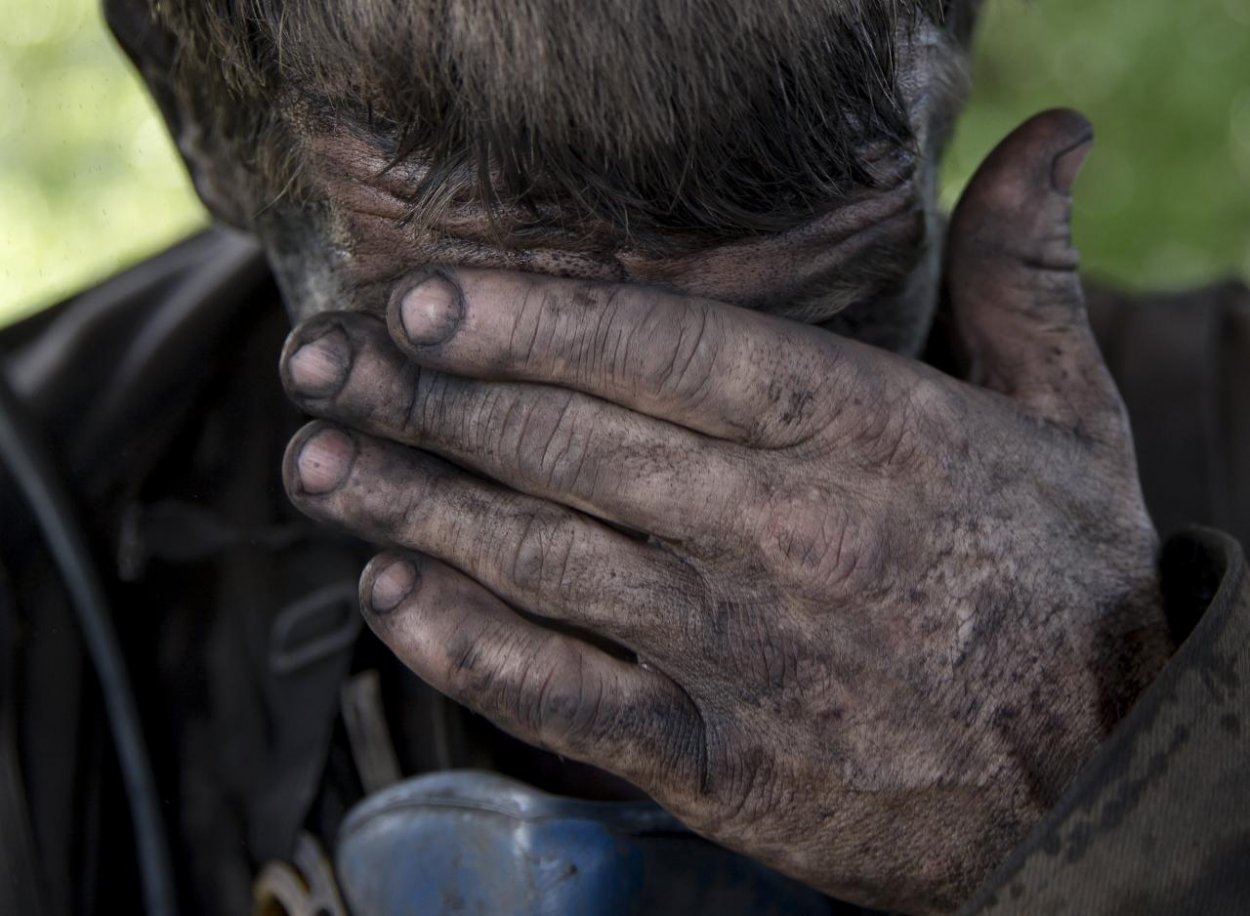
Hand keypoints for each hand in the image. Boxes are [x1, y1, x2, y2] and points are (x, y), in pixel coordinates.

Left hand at [279, 111, 1173, 913]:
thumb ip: (1027, 272)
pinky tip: (392, 599)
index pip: (661, 353)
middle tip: (318, 365)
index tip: (419, 303)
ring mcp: (737, 653)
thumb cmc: (1073, 588)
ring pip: (540, 564)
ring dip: (412, 509)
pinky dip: (469, 649)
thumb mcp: (1072, 417)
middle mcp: (780, 533)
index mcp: (860, 431)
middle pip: (566, 449)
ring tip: (315, 465)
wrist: (1105, 783)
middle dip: (423, 402)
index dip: (527, 321)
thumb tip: (1055, 133)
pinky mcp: (715, 760)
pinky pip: (566, 698)